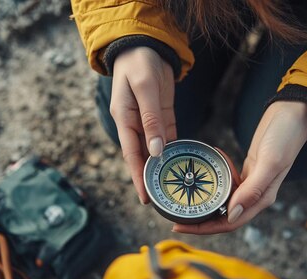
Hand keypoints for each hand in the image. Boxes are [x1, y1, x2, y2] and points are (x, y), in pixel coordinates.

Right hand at [111, 47, 175, 203]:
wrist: (145, 46)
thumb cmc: (139, 64)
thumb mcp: (145, 89)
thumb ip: (150, 119)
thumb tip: (156, 150)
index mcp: (125, 120)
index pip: (132, 156)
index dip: (138, 178)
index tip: (145, 199)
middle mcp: (135, 125)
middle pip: (142, 158)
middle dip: (150, 180)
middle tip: (161, 203)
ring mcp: (148, 122)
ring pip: (156, 152)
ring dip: (163, 169)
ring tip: (172, 189)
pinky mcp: (162, 116)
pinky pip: (168, 138)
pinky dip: (173, 151)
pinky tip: (182, 163)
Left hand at [173, 101, 306, 233]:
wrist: (294, 113)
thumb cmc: (285, 136)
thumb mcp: (270, 162)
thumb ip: (253, 189)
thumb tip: (232, 214)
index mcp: (262, 198)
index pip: (230, 223)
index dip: (205, 228)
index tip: (181, 225)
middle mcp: (256, 194)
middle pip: (223, 216)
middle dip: (199, 220)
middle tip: (174, 217)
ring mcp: (251, 182)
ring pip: (223, 200)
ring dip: (205, 202)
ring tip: (182, 201)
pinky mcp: (248, 170)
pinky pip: (226, 183)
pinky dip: (213, 182)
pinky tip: (202, 175)